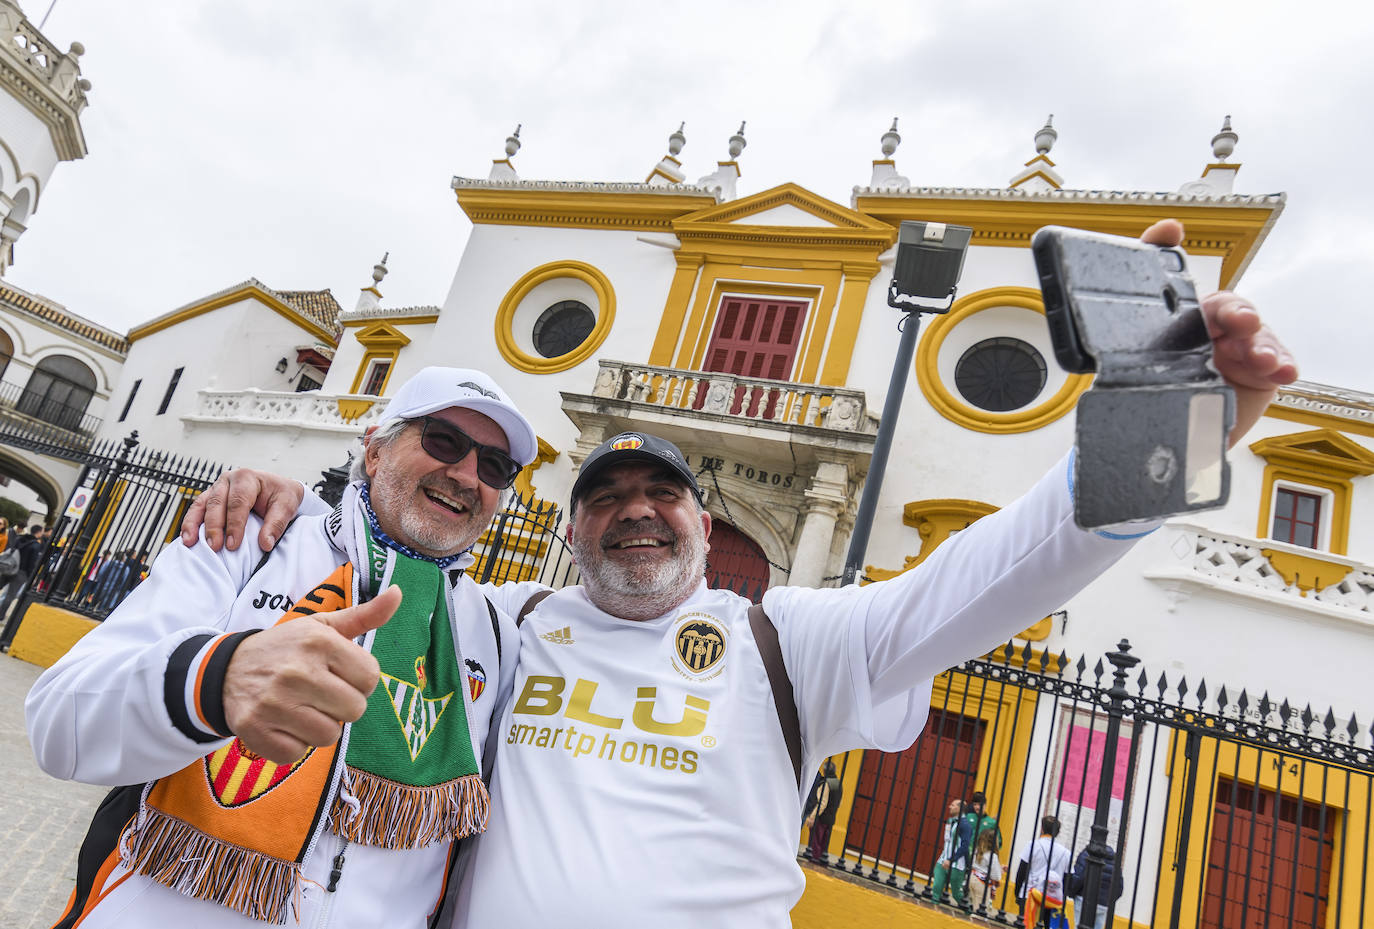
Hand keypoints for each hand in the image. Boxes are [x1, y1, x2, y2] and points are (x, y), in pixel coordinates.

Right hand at [181, 469, 305, 551]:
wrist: (278, 488)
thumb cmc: (282, 495)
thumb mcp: (287, 505)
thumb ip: (277, 524)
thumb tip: (265, 544)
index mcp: (247, 478)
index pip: (238, 502)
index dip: (235, 524)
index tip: (233, 545)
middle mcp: (228, 480)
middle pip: (217, 503)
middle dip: (214, 526)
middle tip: (215, 547)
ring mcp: (216, 488)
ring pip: (201, 505)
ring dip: (194, 524)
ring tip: (190, 543)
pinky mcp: (210, 498)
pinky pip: (197, 509)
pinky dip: (190, 523)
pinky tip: (187, 538)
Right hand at [223, 586, 399, 763]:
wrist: (227, 669)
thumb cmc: (287, 649)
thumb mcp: (322, 626)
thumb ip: (365, 615)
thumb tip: (398, 593)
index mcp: (319, 642)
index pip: (370, 678)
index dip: (359, 681)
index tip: (339, 675)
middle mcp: (297, 671)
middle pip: (355, 710)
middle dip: (342, 705)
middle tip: (319, 693)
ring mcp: (274, 703)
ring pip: (329, 736)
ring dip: (319, 726)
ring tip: (301, 708)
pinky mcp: (255, 729)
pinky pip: (296, 754)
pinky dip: (292, 743)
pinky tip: (281, 723)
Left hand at [1139, 220, 1297, 445]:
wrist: (1165, 437)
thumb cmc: (1155, 394)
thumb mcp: (1127, 364)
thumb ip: (1115, 326)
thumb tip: (1121, 274)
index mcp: (1176, 319)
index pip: (1173, 279)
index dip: (1167, 251)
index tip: (1169, 234)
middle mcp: (1208, 327)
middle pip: (1226, 307)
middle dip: (1235, 310)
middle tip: (1239, 322)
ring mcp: (1237, 348)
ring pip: (1255, 335)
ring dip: (1262, 343)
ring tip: (1262, 359)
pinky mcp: (1260, 373)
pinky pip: (1276, 363)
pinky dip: (1283, 363)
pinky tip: (1283, 370)